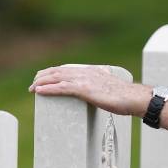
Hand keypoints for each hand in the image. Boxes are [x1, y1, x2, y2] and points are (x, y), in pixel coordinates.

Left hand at [29, 64, 151, 116]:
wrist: (134, 98)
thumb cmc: (126, 97)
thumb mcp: (111, 88)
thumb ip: (103, 87)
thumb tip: (102, 93)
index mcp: (91, 71)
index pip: (67, 68)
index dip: (53, 72)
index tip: (44, 77)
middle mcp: (85, 72)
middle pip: (58, 71)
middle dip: (44, 77)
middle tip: (34, 85)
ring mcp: (84, 80)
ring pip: (57, 78)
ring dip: (42, 82)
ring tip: (32, 88)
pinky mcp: (84, 90)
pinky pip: (61, 88)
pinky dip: (48, 89)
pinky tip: (39, 91)